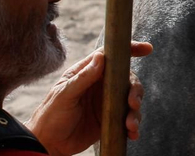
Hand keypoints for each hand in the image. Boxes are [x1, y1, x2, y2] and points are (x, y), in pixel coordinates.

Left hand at [27, 42, 150, 155]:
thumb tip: (101, 57)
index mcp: (88, 73)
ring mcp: (107, 102)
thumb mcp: (64, 95)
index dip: (130, 50)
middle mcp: (101, 85)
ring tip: (130, 124)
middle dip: (135, 90)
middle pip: (128, 79)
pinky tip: (132, 133)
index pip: (112, 56)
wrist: (47, 144)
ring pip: (131, 99)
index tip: (147, 49)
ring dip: (135, 111)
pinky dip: (134, 125)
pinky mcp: (111, 119)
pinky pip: (128, 119)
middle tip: (132, 103)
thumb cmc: (50, 116)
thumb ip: (83, 77)